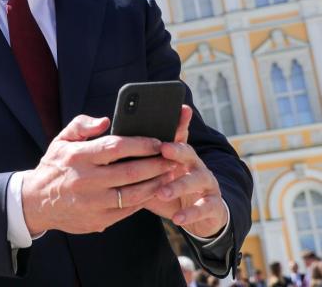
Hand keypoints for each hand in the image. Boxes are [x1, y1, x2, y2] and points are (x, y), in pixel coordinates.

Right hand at [21, 115, 176, 234]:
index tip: (158, 141)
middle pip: (130, 172)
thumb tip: (105, 121)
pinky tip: (154, 190)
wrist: (36, 202)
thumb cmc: (55, 165)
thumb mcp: (62, 140)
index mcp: (78, 156)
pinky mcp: (98, 220)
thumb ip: (82, 124)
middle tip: (173, 158)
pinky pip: (128, 210)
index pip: (115, 147)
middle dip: (156, 164)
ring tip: (170, 175)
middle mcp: (85, 180)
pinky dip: (144, 200)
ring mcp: (92, 203)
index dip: (140, 144)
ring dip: (156, 184)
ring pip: (133, 194)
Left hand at [143, 105, 228, 237]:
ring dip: (179, 185)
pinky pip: (205, 207)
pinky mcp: (215, 205)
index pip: (178, 135)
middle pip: (188, 152)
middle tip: (163, 149)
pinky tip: (178, 218)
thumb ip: (139, 166)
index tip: (180, 109)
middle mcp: (196, 165)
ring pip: (197, 179)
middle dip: (176, 150)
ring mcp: (207, 184)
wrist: (201, 217)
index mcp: (180, 155)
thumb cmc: (171, 190)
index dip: (179, 122)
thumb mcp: (155, 178)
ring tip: (162, 192)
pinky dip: (191, 213)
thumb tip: (112, 155)